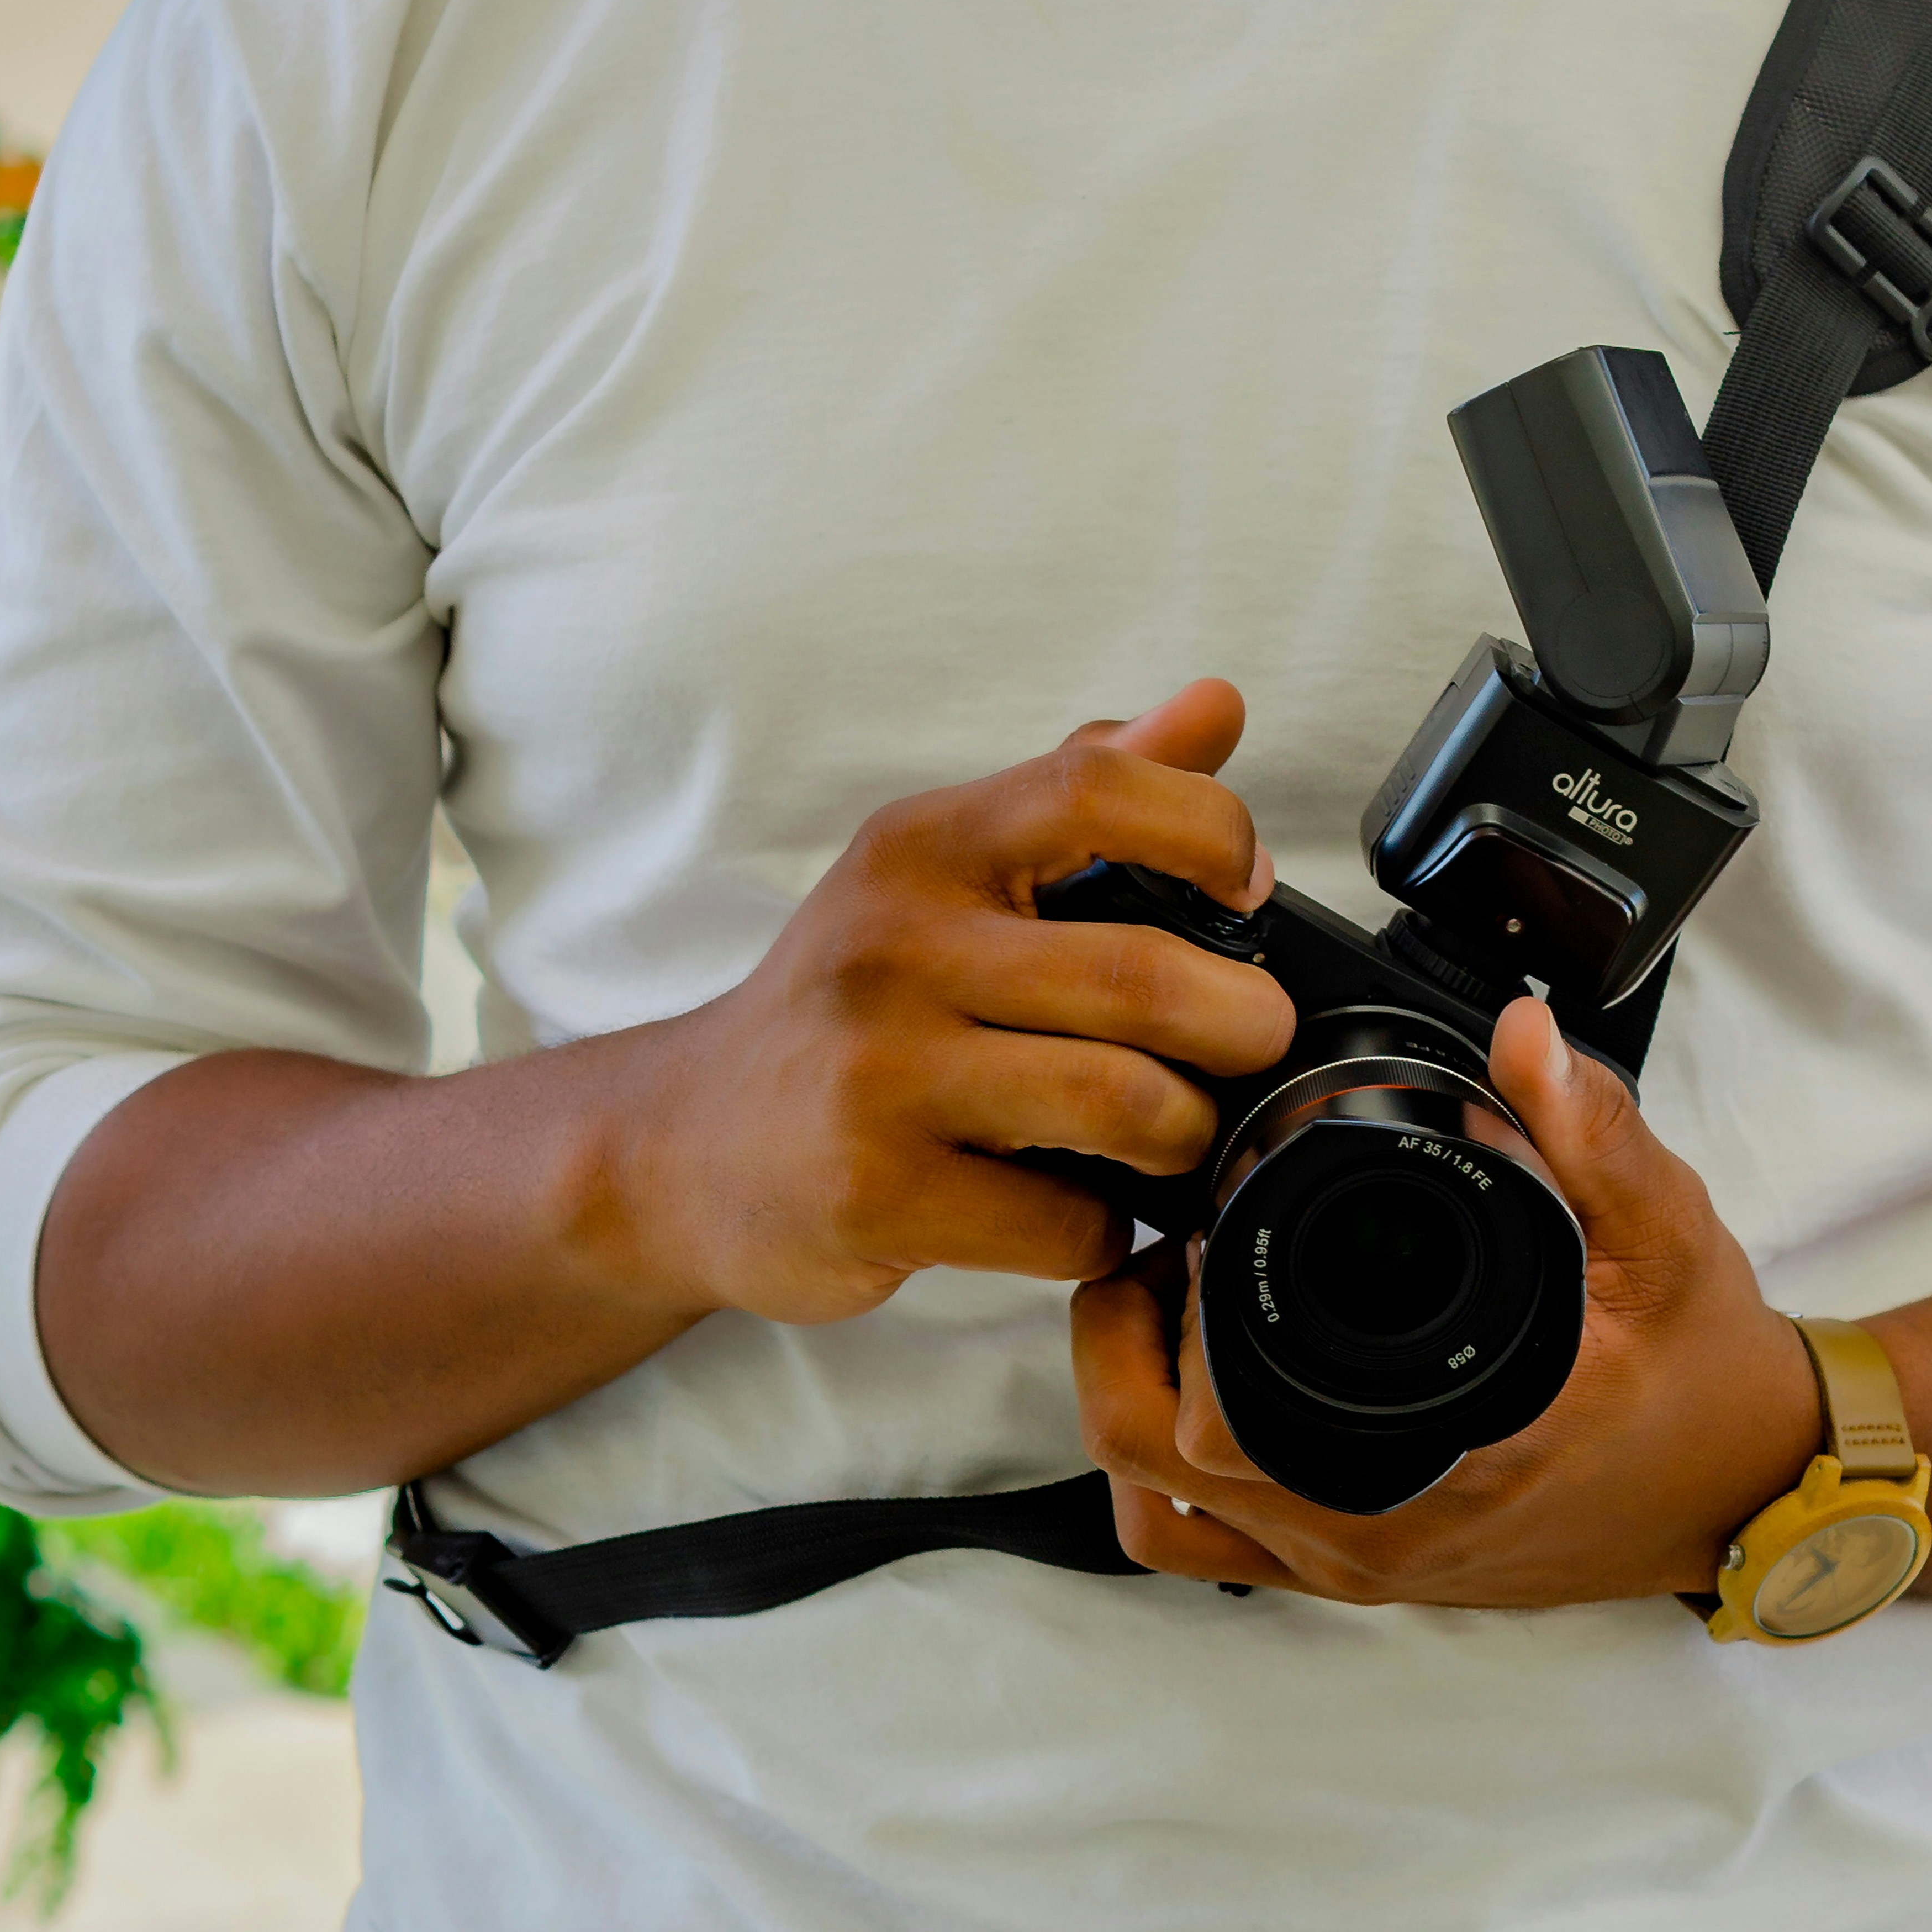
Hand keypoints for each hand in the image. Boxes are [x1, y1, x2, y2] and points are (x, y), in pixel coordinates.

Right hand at [603, 680, 1294, 1328]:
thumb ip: (1083, 791)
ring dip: (1186, 1131)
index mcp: (921, 848)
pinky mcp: (876, 1196)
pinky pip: (1065, 1222)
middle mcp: (892, 949)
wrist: (681, 1143)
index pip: (1095, 788)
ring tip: (1175, 1131)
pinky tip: (1084, 1207)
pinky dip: (1107, 1227)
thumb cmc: (847, 1002)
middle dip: (1242, 1020)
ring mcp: (878, 1076)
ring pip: (1121, 1104)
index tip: (1243, 891)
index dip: (1209, 830)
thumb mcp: (941, 873)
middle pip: (1141, 974)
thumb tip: (1216, 705)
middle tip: (1250, 1041)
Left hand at [1071, 999, 1820, 1609]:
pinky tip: (1218, 1390)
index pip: (1212, 1423)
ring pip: (1167, 1519)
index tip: (1186, 1227)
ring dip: (1136, 1416)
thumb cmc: (1701, 1373)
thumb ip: (1592, 1133)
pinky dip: (1182, 1479)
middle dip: (1124, 1347)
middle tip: (1167, 1251)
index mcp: (1428, 1465)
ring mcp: (1359, 1565)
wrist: (1750, 1483)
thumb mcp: (1665, 1234)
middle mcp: (1374, 1537)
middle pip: (1150, 1470)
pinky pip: (1220, 1549)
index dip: (1165, 1319)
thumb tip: (1522, 1038)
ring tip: (1180, 1317)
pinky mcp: (1366, 1571)